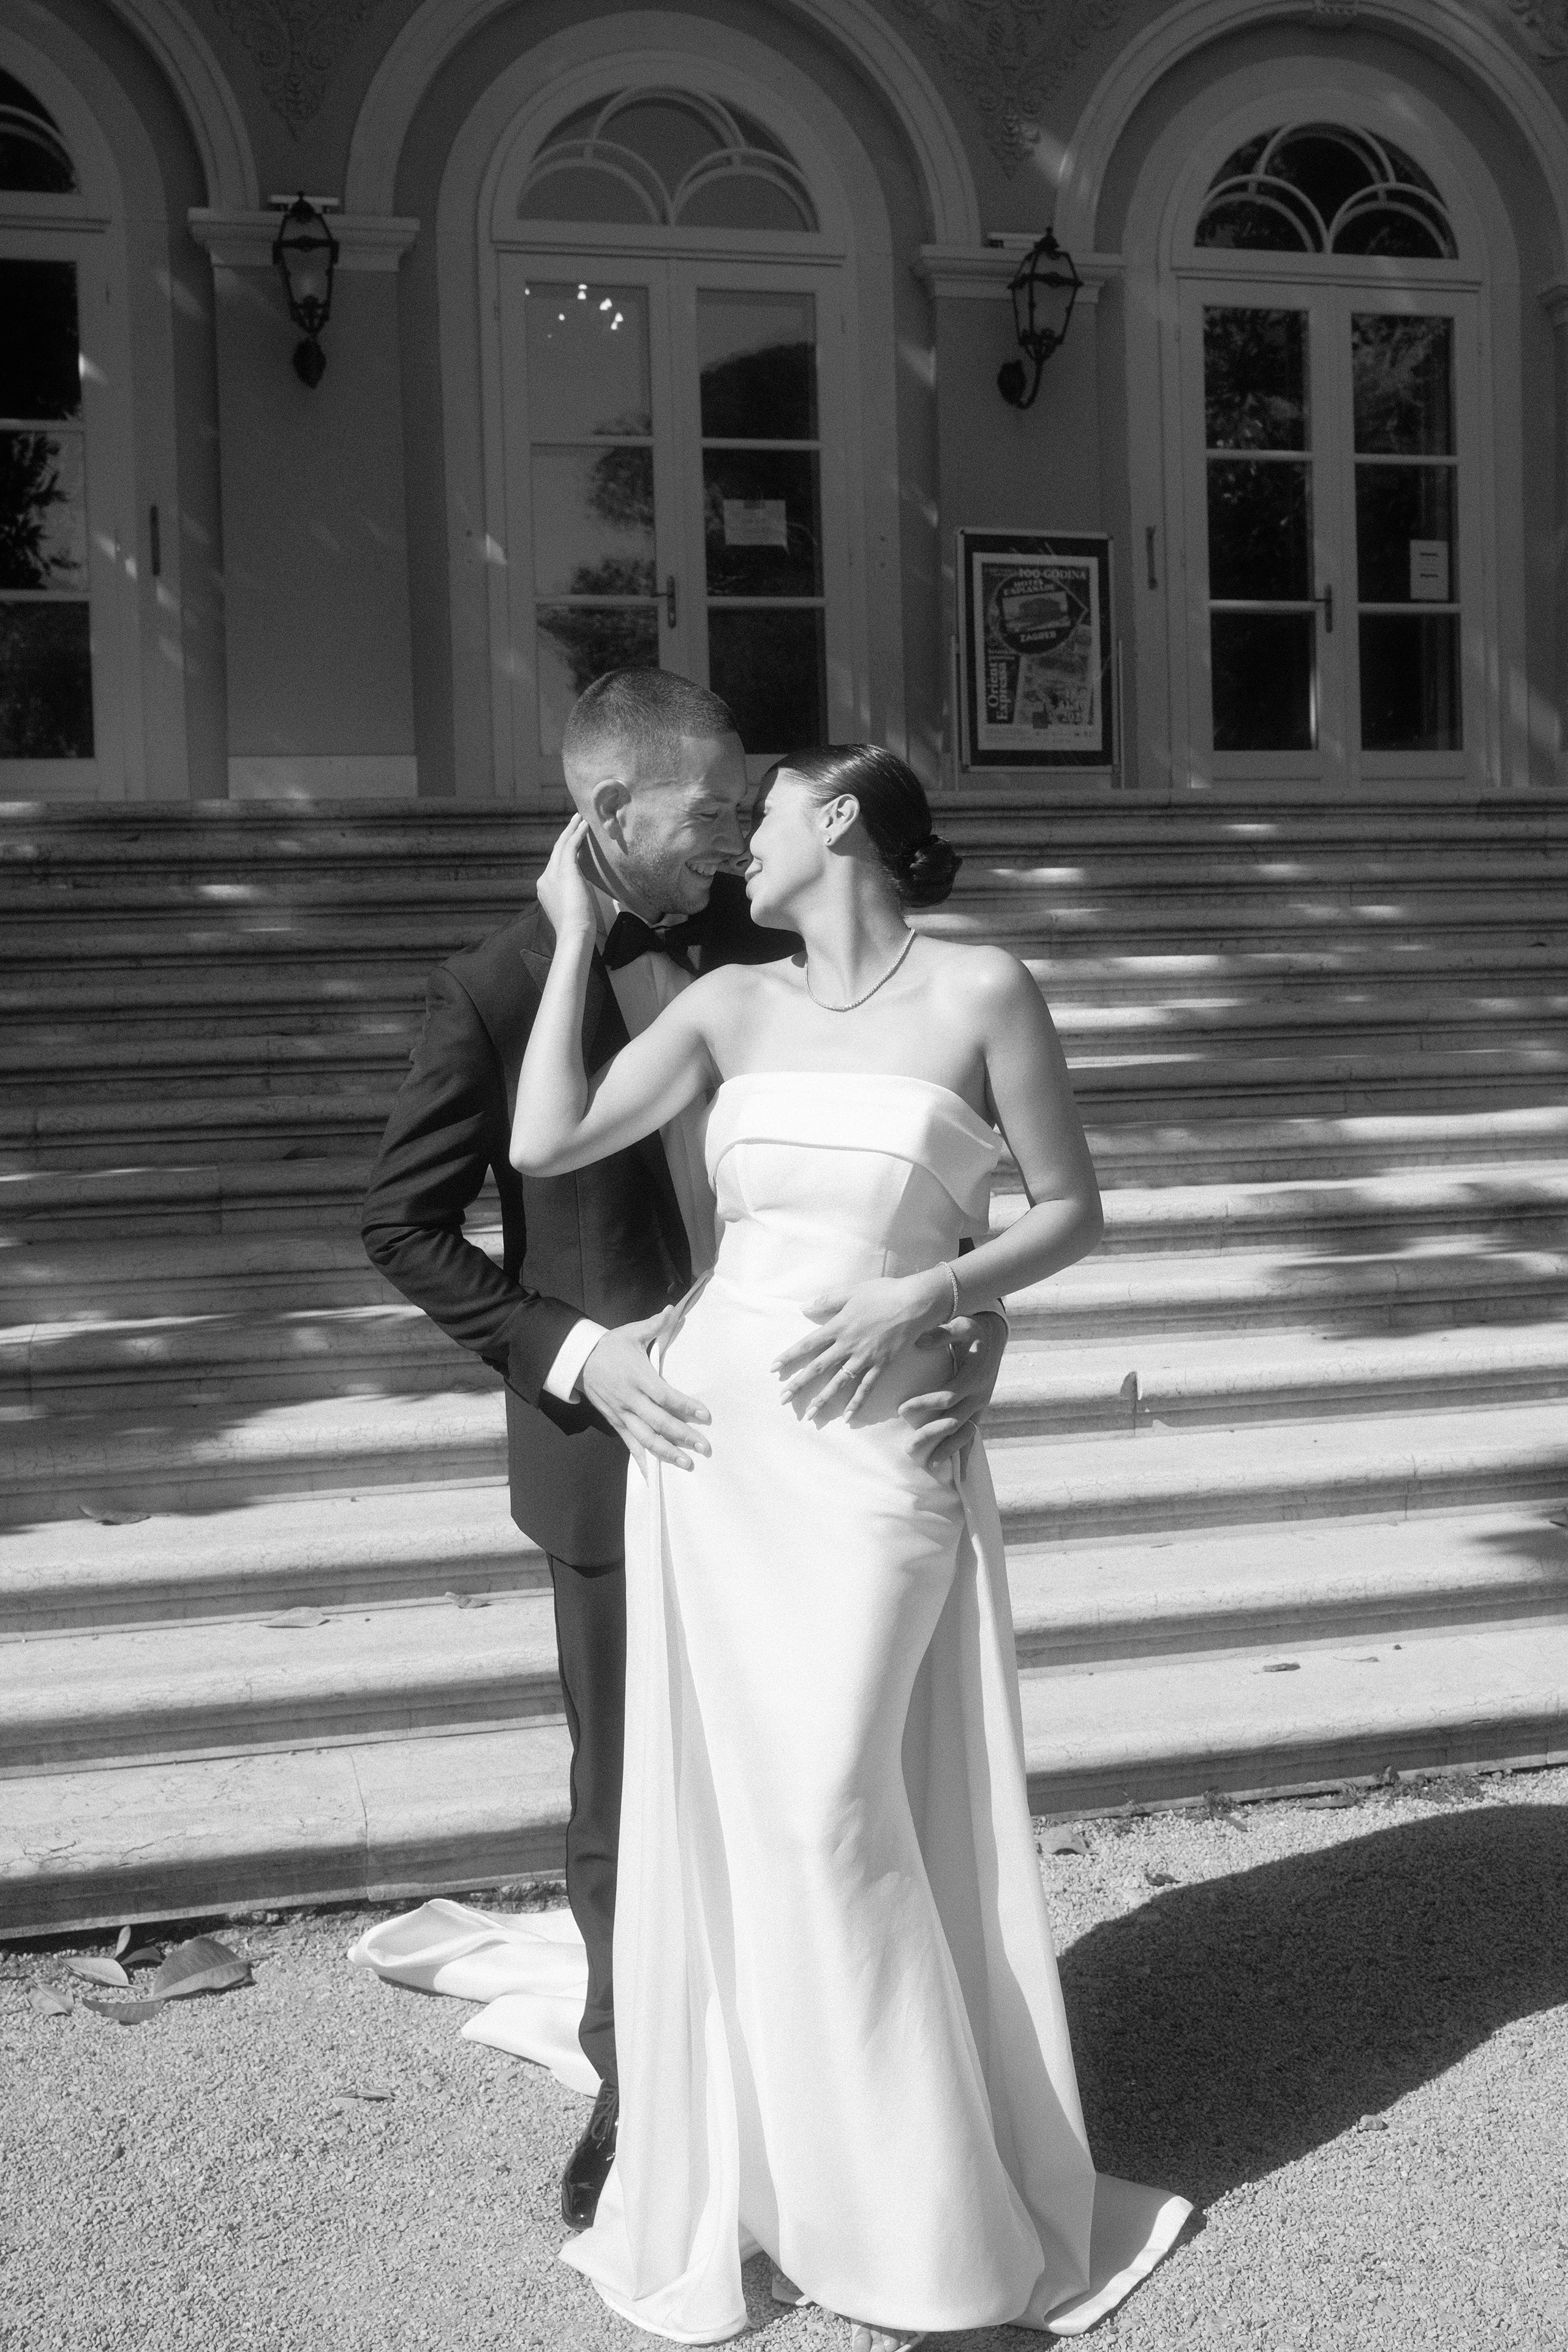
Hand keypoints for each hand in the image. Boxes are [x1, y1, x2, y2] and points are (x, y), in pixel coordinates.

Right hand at [535, 813, 596, 943]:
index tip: (575, 844)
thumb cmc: (577, 927)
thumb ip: (572, 893)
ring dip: (571, 830)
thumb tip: (580, 885)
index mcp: (545, 889)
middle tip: (574, 821)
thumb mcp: (572, 906)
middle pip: (556, 852)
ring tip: (579, 818)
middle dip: (566, 836)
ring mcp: (552, 874)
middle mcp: (545, 878)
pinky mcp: (564, 870)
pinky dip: (577, 834)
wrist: (573, 932)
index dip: (565, 853)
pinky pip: (571, 846)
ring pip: (561, 845)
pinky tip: (585, 825)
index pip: (555, 866)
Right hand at [579, 1312, 711, 1472]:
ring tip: (687, 1465)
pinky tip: (654, 1476)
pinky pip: (630, 1444)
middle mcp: (630, 1399)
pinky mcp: (615, 1422)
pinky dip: (642, 1460)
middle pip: (659, 1422)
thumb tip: (673, 1310)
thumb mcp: (631, 1332)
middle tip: (705, 1447)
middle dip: (683, 1436)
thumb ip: (655, 1325)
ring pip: (645, 1438)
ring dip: (666, 1453)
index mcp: (638, 1376)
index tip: (705, 1416)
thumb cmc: (611, 1345)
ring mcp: (622, 1414)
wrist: (579, 1360)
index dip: (685, 1407)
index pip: (665, 1396)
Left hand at [772, 1268, 949, 1425]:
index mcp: (838, 1326)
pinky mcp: (881, 1365)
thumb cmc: (883, 1293)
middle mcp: (848, 1345)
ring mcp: (864, 1357)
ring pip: (839, 1382)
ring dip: (823, 1399)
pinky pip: (866, 1387)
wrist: (914, 1302)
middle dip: (799, 1384)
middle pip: (818, 1367)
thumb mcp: (851, 1291)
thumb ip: (827, 1300)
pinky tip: (848, 1417)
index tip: (773, 1368)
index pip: (807, 1344)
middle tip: (783, 1399)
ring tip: (810, 1414)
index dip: (789, 1356)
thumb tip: (804, 1307)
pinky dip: (857, 1402)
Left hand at [900, 1311, 1007, 1470]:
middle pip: (954, 1421)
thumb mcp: (961, 1325)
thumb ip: (941, 1333)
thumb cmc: (973, 1330)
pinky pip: (972, 1436)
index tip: (902, 1409)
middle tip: (909, 1448)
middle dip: (932, 1435)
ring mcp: (980, 1405)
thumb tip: (919, 1341)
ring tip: (930, 1465)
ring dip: (948, 1450)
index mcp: (973, 1376)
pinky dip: (965, 1455)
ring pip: (965, 1434)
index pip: (948, 1396)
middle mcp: (979, 1395)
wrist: (994, 1337)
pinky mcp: (978, 1410)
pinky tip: (960, 1475)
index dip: (925, 1404)